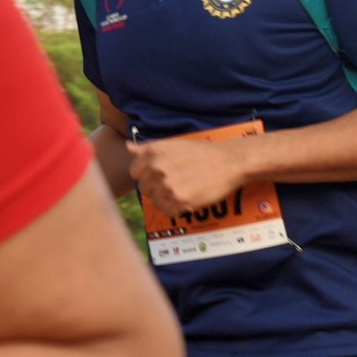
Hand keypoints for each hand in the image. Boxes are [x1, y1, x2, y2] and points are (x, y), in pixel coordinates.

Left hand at [128, 137, 247, 219]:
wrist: (229, 162)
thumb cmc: (202, 153)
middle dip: (157, 189)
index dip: (147, 176)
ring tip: (184, 191)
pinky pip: (169, 211)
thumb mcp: (174, 144)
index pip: (134, 173)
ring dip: (168, 201)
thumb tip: (128, 147)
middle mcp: (157, 167)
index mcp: (154, 152)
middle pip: (145, 189)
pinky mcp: (179, 200)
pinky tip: (188, 199)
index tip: (161, 177)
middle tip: (176, 185)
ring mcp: (167, 184)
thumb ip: (148, 148)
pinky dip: (177, 209)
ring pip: (156, 201)